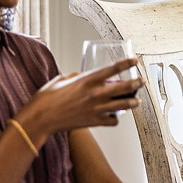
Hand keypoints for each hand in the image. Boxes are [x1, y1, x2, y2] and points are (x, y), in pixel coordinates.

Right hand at [16, 58, 143, 143]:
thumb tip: (87, 76)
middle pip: (124, 87)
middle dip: (136, 83)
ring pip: (123, 105)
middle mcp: (95, 93)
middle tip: (141, 81)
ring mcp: (96, 108)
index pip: (113, 69)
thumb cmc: (48, 98)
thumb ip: (79, 76)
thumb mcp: (64, 78)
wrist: (41, 118)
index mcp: (88, 80)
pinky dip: (115, 119)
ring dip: (133, 102)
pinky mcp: (94, 121)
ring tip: (136, 101)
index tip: (135, 61)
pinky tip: (115, 116)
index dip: (127, 64)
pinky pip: (112, 121)